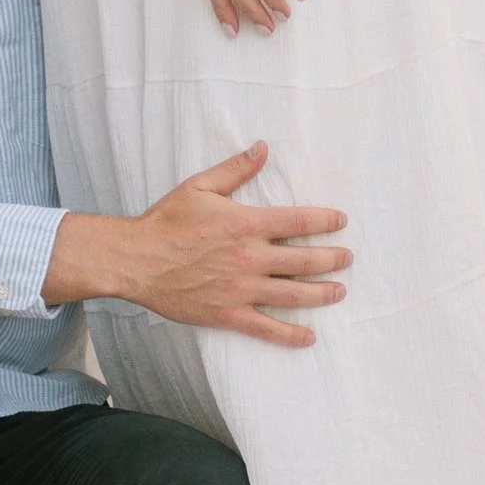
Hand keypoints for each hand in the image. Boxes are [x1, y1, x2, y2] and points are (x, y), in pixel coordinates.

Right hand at [47, 146, 347, 350]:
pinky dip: (291, 334)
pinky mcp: (229, 314)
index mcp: (247, 224)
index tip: (341, 221)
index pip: (300, 220)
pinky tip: (309, 336)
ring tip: (340, 291)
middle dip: (333, 259)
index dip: (326, 221)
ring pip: (295, 294)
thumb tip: (263, 148)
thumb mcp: (201, 186)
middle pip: (306, 260)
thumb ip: (236, 168)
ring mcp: (242, 289)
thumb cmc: (166, 221)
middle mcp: (251, 258)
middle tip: (348, 258)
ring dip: (322, 293)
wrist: (136, 259)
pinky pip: (268, 328)